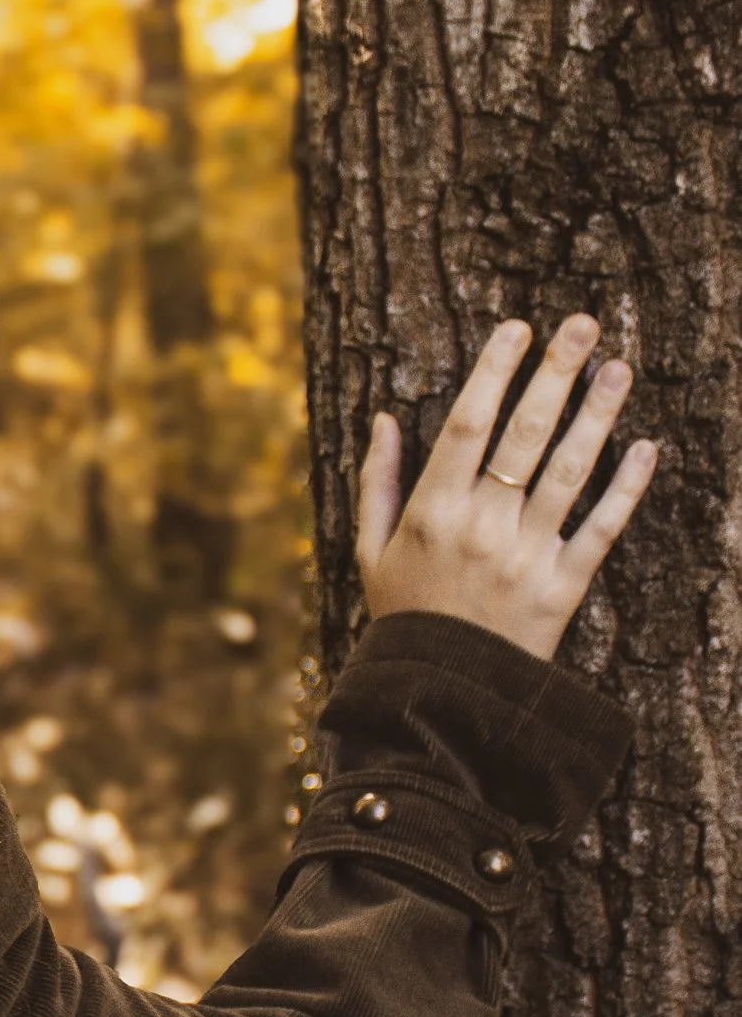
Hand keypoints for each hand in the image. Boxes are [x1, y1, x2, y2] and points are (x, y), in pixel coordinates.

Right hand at [357, 314, 656, 661]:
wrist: (439, 693)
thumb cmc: (403, 614)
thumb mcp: (370, 550)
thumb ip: (377, 482)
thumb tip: (384, 418)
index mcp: (433, 511)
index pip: (467, 423)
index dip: (494, 371)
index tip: (517, 328)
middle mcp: (482, 527)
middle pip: (525, 434)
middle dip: (554, 372)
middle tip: (582, 323)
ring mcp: (525, 556)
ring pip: (569, 472)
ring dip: (598, 415)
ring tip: (619, 368)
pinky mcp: (562, 587)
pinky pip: (600, 529)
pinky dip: (627, 488)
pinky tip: (646, 447)